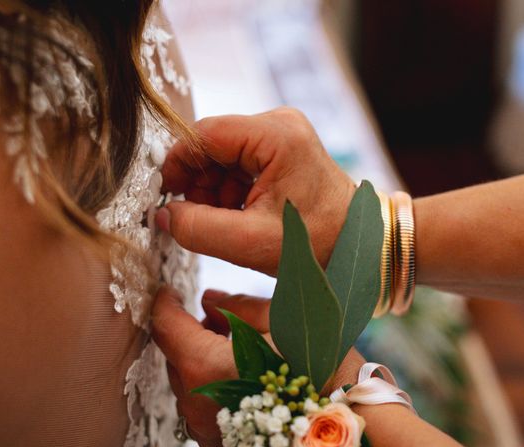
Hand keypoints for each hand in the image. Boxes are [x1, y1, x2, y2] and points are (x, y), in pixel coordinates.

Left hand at [151, 286, 365, 446]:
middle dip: (185, 330)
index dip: (164, 303)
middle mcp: (196, 403)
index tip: (170, 290)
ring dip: (198, 357)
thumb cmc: (321, 372)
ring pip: (186, 382)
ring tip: (229, 341)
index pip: (166, 326)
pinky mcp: (218, 445)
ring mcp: (205, 429)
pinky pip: (201, 406)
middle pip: (173, 355)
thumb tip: (209, 300)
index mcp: (206, 366)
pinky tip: (238, 372)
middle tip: (211, 313)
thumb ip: (237, 306)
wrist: (353, 432)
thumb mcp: (281, 321)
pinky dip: (210, 383)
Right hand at [157, 107, 355, 274]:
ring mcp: (280, 136)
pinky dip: (228, 191)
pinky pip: (238, 164)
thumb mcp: (252, 242)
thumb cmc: (319, 243)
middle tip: (197, 218)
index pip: (205, 134)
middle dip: (197, 182)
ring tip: (224, 223)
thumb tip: (163, 215)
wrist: (359, 243)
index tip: (165, 195)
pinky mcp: (281, 150)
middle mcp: (278, 125)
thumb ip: (199, 229)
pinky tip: (236, 216)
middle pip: (212, 145)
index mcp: (277, 136)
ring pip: (222, 157)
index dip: (178, 163)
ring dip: (212, 191)